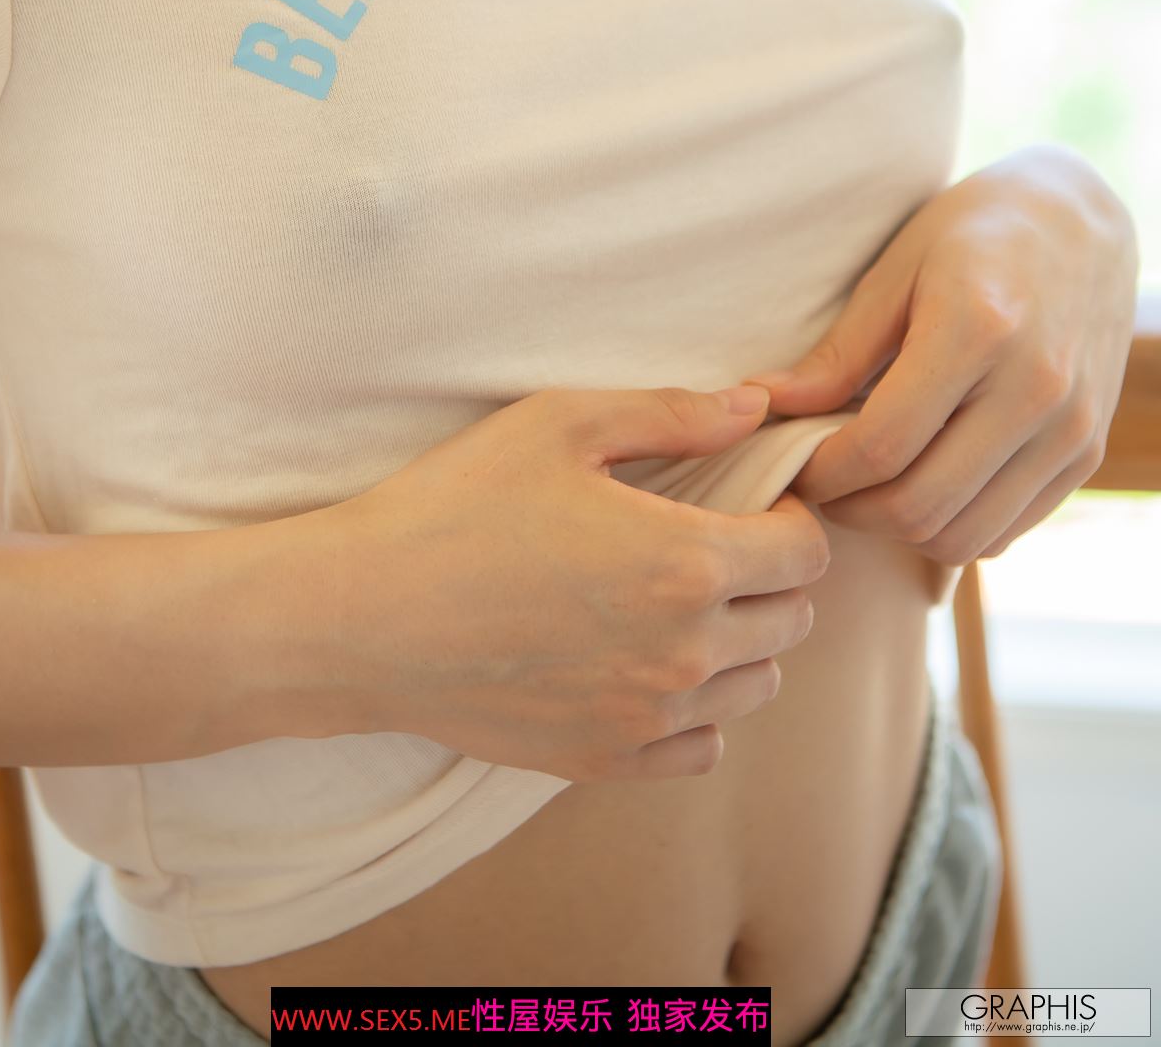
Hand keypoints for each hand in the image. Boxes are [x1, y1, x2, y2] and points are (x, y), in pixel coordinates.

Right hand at [330, 380, 827, 784]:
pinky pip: (703, 749)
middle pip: (793, 620)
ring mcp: (646, 718)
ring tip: (675, 600)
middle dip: (768, 574)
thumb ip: (672, 413)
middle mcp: (684, 653)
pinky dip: (696, 711)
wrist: (361, 617)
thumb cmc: (456, 504)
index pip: (806, 552)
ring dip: (738, 640)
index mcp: (685, 562)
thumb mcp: (561, 424)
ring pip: (755, 687)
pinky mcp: (604, 762)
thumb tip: (756, 406)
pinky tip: (645, 664)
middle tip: (708, 539)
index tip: (748, 497)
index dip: (788, 514)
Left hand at [740, 145, 1139, 564]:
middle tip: (819, 483)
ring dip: (898, 529)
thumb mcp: (896, 270)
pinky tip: (920, 486)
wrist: (1083, 223)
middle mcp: (1035, 389)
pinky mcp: (1087, 454)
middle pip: (920, 504)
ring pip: (962, 535)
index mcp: (979, 330)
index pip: (881, 446)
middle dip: (850, 509)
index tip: (792, 463)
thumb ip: (838, 351)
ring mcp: (1070, 429)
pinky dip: (951, 529)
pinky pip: (1005, 532)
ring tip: (865, 487)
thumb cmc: (975, 233)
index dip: (821, 472)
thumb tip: (762, 404)